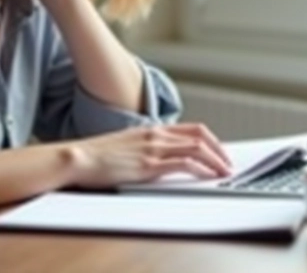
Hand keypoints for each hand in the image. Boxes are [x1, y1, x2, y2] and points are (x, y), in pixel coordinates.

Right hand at [67, 123, 232, 187]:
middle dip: (219, 150)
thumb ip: (146, 149)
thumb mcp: (127, 147)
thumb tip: (161, 160)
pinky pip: (184, 163)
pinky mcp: (149, 164)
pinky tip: (208, 176)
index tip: (219, 152)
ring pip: (197, 148)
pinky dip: (202, 169)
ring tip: (225, 172)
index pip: (192, 129)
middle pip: (200, 136)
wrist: (78, 158)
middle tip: (228, 163)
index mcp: (152, 129)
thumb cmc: (97, 157)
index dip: (211, 140)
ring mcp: (153, 148)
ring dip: (216, 160)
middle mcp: (156, 135)